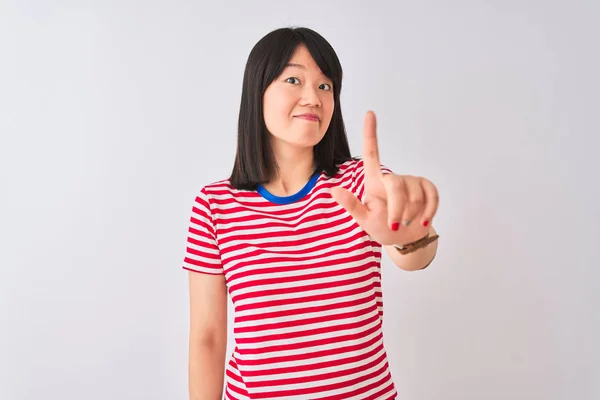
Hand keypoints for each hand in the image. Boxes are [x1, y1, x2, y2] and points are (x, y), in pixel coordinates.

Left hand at [330, 111, 439, 245]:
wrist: (404, 238)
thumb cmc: (381, 227)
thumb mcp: (363, 219)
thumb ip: (352, 205)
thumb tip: (333, 190)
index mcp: (374, 181)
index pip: (372, 154)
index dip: (370, 133)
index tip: (369, 113)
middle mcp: (393, 178)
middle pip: (397, 185)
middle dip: (397, 209)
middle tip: (395, 225)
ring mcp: (411, 181)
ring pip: (415, 195)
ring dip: (411, 214)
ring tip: (405, 222)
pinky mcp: (427, 188)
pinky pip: (432, 196)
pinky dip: (428, 212)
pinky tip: (423, 220)